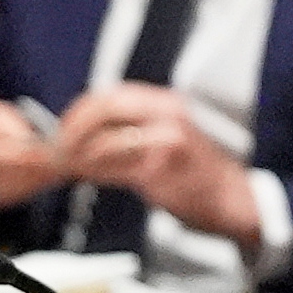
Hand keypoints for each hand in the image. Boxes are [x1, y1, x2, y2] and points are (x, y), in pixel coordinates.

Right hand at [0, 95, 59, 212]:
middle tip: (59, 168)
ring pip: (0, 192)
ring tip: (51, 175)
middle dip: (32, 173)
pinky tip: (34, 183)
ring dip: (29, 185)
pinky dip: (19, 192)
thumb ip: (11, 128)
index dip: (25, 158)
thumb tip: (33, 146)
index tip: (50, 156)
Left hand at [56, 82, 260, 243]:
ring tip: (69, 163)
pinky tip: (87, 175)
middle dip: (75, 126)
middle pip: (105, 107)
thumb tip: (89, 129)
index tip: (64, 126)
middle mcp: (166, 114)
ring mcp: (165, 141)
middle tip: (60, 144)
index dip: (81, 109)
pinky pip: (115, 168)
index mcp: (165, 103)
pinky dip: (94, 171)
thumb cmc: (196, 172)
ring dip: (80, 153)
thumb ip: (134, 127)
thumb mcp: (168, 134)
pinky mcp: (160, 170)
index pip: (112, 94)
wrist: (232, 198)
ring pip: (106, 139)